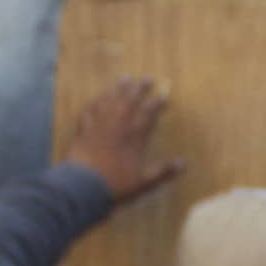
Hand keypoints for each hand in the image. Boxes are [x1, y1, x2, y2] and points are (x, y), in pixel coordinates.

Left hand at [64, 76, 186, 205]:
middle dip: (140, 89)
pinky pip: (90, 110)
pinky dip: (95, 102)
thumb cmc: (115, 184)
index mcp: (134, 137)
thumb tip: (183, 164)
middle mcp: (117, 126)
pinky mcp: (83, 130)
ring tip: (125, 78)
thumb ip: (163, 171)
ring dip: (118, 89)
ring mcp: (99, 126)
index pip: (148, 114)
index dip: (157, 102)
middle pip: (130, 102)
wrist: (83, 186)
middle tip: (147, 79)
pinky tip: (98, 97)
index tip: (163, 94)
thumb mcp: (144, 182)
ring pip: (110, 101)